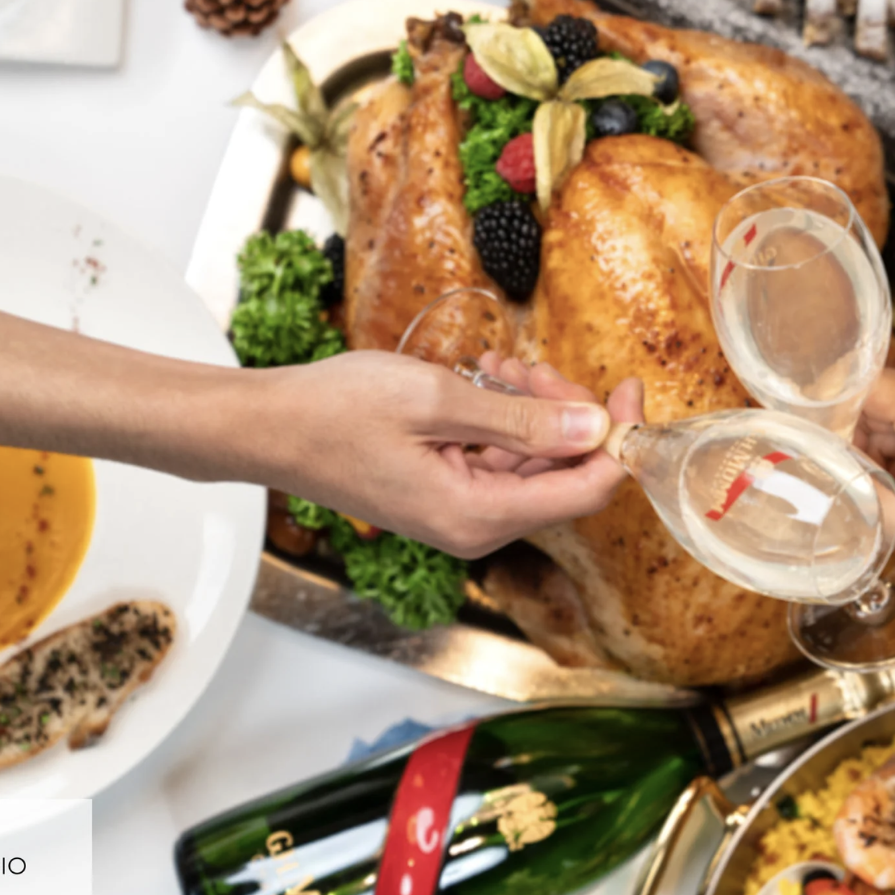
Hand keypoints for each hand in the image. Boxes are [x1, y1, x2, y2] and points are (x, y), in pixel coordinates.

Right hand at [256, 351, 641, 556]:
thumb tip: (595, 429)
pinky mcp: (446, 496)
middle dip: (565, 416)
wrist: (267, 427)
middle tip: (533, 367)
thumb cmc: (336, 412)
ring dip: (531, 412)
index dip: (619, 440)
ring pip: (533, 464)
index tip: (627, 389)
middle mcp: (475, 527)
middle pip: (563, 476)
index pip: (585, 490)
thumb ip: (523, 419)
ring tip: (501, 367)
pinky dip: (503, 421)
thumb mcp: (438, 400)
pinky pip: (500, 461)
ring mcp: (460, 514)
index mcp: (477, 516)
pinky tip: (485, 381)